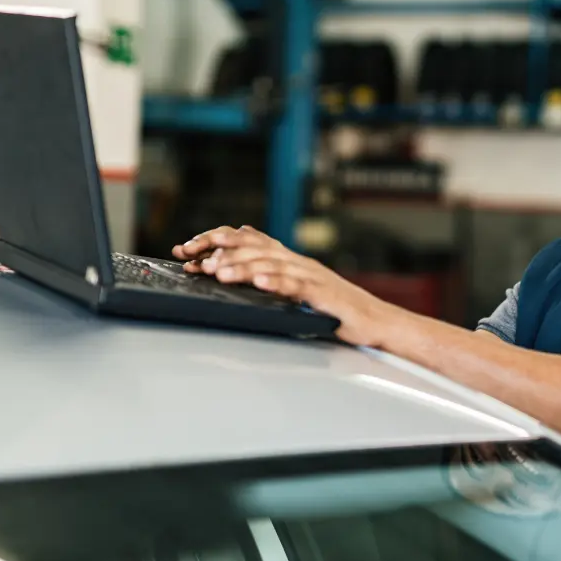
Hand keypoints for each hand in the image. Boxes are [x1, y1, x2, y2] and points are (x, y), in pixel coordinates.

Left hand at [171, 225, 406, 346]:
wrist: (373, 321)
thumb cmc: (333, 310)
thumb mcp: (295, 290)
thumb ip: (270, 279)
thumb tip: (232, 274)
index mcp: (287, 259)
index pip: (247, 239)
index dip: (216, 240)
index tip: (187, 248)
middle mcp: (296, 261)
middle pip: (253, 247)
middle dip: (220, 252)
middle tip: (195, 260)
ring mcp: (310, 275)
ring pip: (270, 263)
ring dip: (241, 266)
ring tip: (218, 271)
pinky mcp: (322, 294)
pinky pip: (297, 285)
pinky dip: (277, 282)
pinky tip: (260, 282)